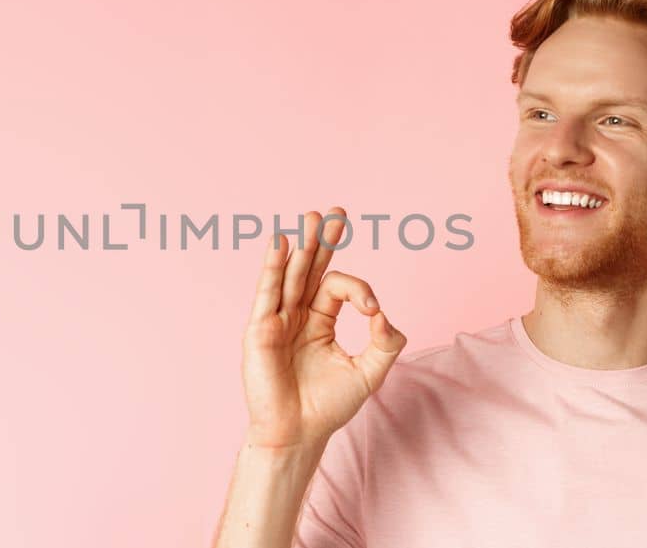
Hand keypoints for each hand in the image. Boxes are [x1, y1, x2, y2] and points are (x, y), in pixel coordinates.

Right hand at [240, 206, 407, 449]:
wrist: (298, 434)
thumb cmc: (328, 407)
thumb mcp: (369, 373)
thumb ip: (385, 343)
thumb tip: (385, 315)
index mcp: (320, 321)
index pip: (338, 287)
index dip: (360, 291)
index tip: (373, 312)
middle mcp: (296, 314)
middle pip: (310, 268)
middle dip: (324, 240)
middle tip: (337, 211)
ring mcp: (276, 320)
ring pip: (290, 275)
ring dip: (302, 246)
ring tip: (313, 217)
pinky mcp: (260, 331)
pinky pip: (267, 294)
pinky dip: (272, 267)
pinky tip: (280, 243)